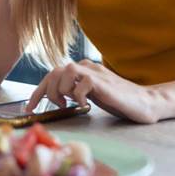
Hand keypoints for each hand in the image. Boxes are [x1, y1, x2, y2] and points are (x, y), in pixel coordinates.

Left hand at [26, 59, 160, 123]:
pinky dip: (79, 96)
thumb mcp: (90, 94)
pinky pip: (83, 83)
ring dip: (62, 90)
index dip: (37, 92)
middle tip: (57, 107)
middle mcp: (86, 67)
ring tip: (70, 103)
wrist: (145, 102)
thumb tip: (56, 96)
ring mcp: (95, 73)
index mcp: (81, 70)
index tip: (29, 108)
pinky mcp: (104, 82)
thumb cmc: (118, 100)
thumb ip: (75, 90)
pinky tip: (85, 106)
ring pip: (66, 71)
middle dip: (47, 92)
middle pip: (54, 71)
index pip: (52, 75)